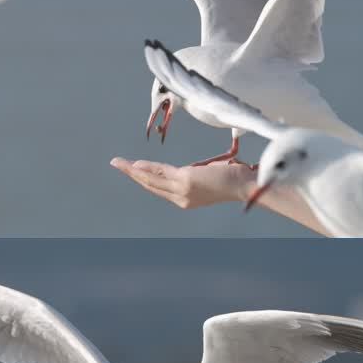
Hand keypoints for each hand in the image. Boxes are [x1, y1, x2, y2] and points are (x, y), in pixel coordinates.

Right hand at [110, 157, 254, 210]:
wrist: (246, 185)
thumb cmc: (235, 178)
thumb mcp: (211, 175)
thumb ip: (197, 172)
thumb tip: (195, 167)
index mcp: (185, 199)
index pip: (159, 188)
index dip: (143, 178)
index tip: (132, 170)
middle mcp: (181, 198)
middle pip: (150, 184)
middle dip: (131, 174)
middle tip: (116, 164)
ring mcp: (182, 191)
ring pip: (151, 179)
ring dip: (132, 170)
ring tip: (118, 163)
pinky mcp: (184, 181)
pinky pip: (160, 173)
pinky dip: (146, 167)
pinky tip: (135, 164)